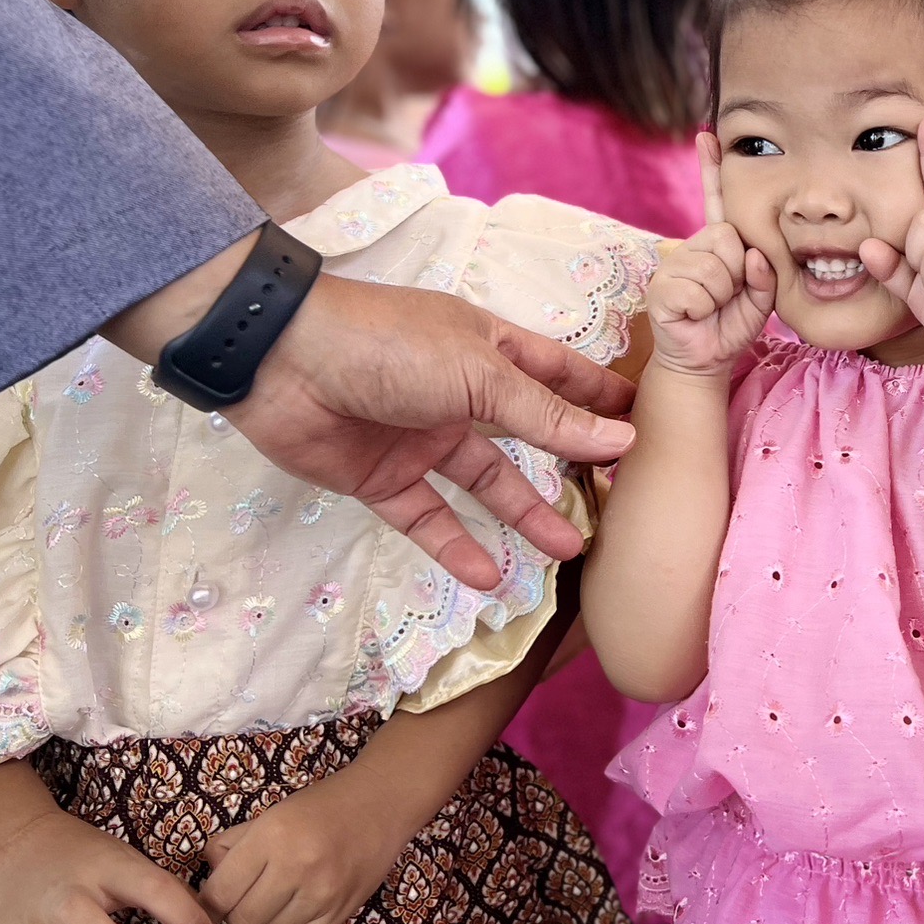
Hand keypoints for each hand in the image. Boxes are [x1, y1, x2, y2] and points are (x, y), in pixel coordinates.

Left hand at [199, 767, 408, 923]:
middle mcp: (296, 866)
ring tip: (267, 909)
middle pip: (240, 918)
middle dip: (233, 914)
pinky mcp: (340, 913)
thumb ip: (231, 844)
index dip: (208, 901)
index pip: (219, 891)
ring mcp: (321, 894)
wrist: (381, 803)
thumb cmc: (321, 806)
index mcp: (273, 836)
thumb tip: (207, 876)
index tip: (213, 898)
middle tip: (244, 899)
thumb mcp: (271, 814)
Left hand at [223, 274, 638, 592]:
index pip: (557, 373)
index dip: (598, 396)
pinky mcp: (382, 479)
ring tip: (569, 552)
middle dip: (570, 463)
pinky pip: (429, 518)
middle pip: (528, 433)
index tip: (644, 424)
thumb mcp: (479, 375)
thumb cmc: (390, 346)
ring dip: (525, 516)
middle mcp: (461, 393)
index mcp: (488, 349)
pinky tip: (491, 577)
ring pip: (486, 483)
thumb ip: (545, 416)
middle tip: (616, 499)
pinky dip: (457, 547)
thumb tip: (619, 441)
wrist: (279, 361)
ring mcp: (422, 438)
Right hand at [648, 133, 776, 375]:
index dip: (711, 169)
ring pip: (713, 268)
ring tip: (712, 307)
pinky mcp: (660, 289)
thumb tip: (752, 255)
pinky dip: (703, 309)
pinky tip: (695, 316)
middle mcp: (692, 247)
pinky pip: (695, 291)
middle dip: (738, 273)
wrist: (704, 360)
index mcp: (718, 244)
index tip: (707, 135)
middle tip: (728, 295)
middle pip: (727, 239)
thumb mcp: (762, 299)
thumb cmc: (732, 325)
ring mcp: (673, 265)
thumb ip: (765, 276)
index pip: (716, 201)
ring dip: (722, 295)